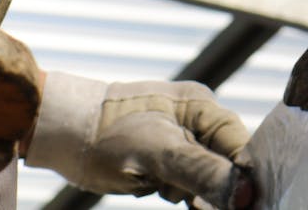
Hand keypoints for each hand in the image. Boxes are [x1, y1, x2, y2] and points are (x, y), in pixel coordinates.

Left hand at [25, 72, 253, 207]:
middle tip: (178, 191)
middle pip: (226, 163)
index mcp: (202, 107)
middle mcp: (196, 120)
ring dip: (191, 192)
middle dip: (213, 187)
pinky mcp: (164, 159)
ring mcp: (180, 139)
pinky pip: (185, 182)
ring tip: (159, 184)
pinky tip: (157, 188)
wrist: (61, 133)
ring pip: (205, 177)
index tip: (245, 204)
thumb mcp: (158, 154)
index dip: (245, 177)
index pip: (241, 145)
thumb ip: (203, 172)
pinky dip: (178, 193)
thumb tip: (246, 195)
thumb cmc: (106, 133)